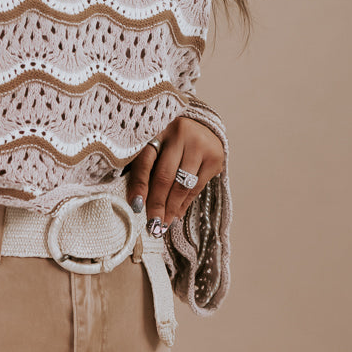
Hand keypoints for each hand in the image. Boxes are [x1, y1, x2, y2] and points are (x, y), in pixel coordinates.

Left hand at [125, 117, 224, 235]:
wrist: (202, 126)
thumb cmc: (170, 142)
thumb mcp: (154, 147)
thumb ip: (146, 169)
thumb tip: (139, 206)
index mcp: (158, 128)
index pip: (146, 161)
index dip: (140, 186)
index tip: (136, 207)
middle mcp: (180, 133)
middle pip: (165, 176)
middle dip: (157, 205)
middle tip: (152, 226)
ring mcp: (200, 143)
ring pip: (182, 185)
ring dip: (171, 208)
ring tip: (163, 224)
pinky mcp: (215, 156)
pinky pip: (197, 187)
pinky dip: (185, 203)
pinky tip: (177, 214)